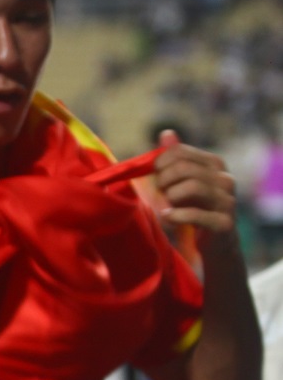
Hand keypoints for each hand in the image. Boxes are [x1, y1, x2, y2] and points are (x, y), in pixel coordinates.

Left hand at [152, 130, 239, 257]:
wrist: (213, 246)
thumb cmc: (194, 212)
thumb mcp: (182, 185)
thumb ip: (174, 161)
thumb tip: (166, 133)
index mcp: (214, 165)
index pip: (181, 152)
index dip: (160, 163)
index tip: (153, 176)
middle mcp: (224, 179)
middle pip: (185, 168)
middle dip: (164, 180)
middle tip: (158, 193)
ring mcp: (227, 200)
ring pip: (192, 187)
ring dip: (170, 197)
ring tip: (165, 206)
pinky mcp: (224, 223)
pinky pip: (196, 214)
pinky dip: (177, 216)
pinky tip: (167, 218)